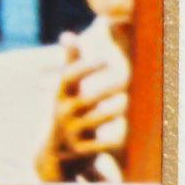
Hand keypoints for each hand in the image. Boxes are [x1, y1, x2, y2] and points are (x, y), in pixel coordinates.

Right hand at [34, 34, 126, 180]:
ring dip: (114, 109)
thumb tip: (68, 34)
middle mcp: (62, 111)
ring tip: (126, 101)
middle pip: (87, 97)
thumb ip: (70, 61)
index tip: (105, 59)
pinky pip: (103, 142)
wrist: (57, 149)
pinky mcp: (81, 149)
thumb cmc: (69, 107)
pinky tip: (123, 124)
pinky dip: (116, 134)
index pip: (68, 75)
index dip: (86, 66)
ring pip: (97, 119)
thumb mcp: (66, 87)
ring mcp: (71, 131)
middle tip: (125, 79)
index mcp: (59, 93)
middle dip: (107, 88)